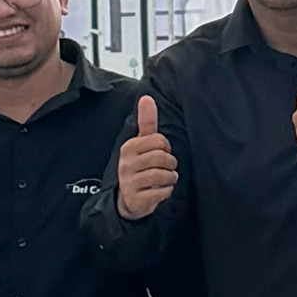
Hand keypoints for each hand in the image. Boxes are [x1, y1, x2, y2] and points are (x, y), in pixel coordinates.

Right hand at [115, 94, 175, 221]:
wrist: (127, 199)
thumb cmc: (138, 167)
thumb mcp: (141, 144)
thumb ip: (146, 122)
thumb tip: (146, 98)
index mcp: (129, 147)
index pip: (160, 141)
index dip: (166, 149)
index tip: (161, 154)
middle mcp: (127, 164)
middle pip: (163, 158)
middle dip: (170, 165)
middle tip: (165, 169)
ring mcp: (130, 182)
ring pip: (164, 175)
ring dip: (170, 179)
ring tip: (164, 179)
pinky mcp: (136, 199)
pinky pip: (162, 192)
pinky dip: (166, 191)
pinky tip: (159, 190)